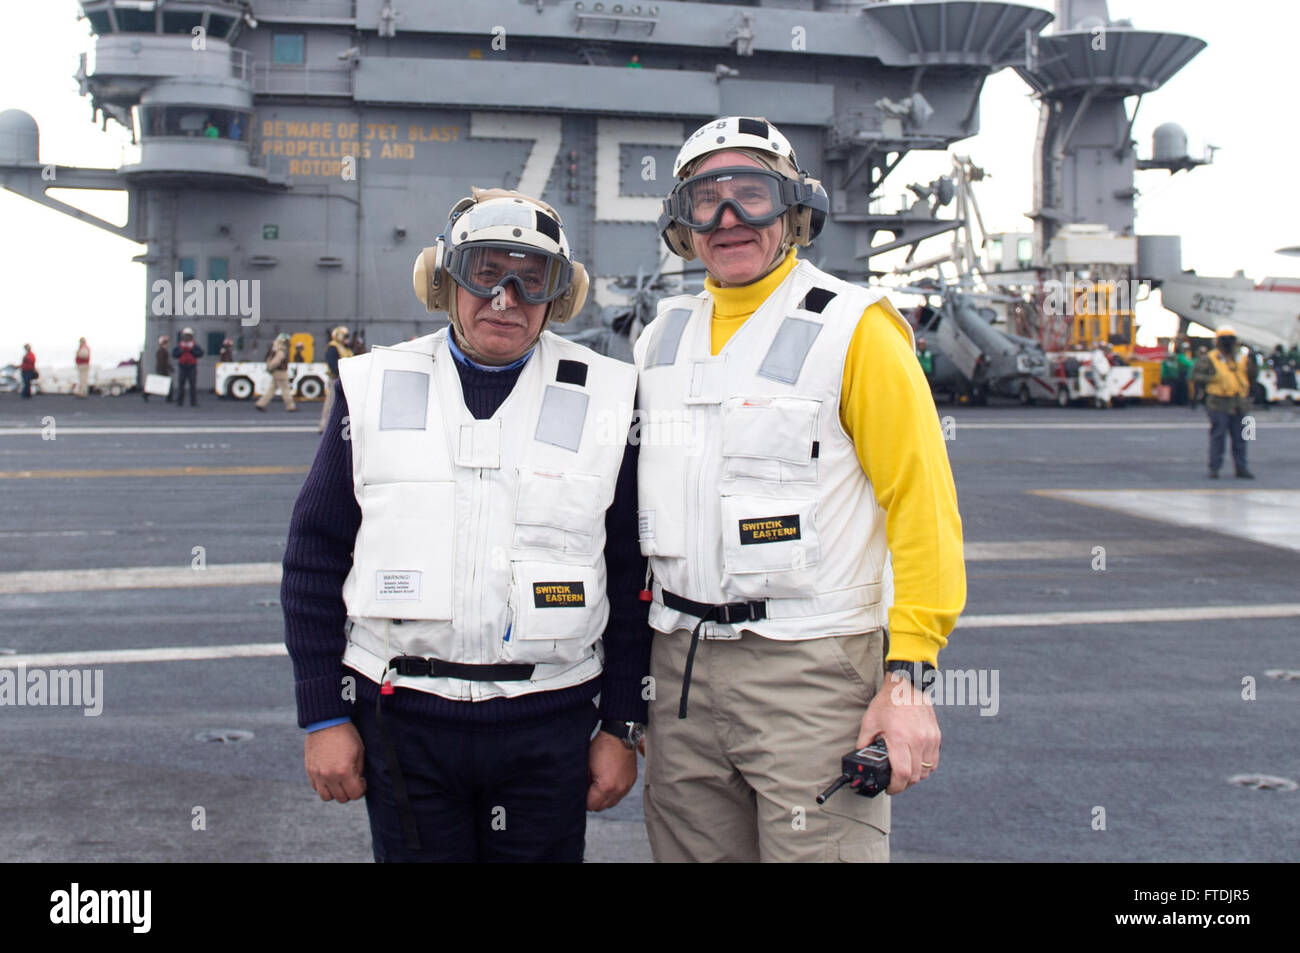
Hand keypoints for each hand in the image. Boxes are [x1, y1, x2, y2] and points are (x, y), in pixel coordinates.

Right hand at [304, 722, 366, 802]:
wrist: (326, 722)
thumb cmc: (346, 735)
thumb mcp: (359, 751)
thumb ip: (359, 770)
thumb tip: (358, 781)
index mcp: (344, 771)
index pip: (355, 795)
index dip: (361, 789)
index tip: (361, 781)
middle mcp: (329, 776)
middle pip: (341, 798)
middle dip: (349, 791)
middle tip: (352, 780)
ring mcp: (317, 775)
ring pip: (327, 797)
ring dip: (335, 792)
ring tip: (340, 780)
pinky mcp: (309, 771)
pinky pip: (317, 788)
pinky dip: (324, 786)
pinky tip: (330, 776)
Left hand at [587, 730, 637, 810]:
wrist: (619, 735)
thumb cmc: (600, 748)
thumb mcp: (586, 766)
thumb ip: (584, 783)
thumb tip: (582, 794)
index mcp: (606, 786)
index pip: (591, 806)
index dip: (584, 800)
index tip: (582, 791)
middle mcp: (618, 789)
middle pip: (602, 807)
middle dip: (594, 800)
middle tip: (589, 788)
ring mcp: (626, 786)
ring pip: (612, 803)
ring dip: (604, 798)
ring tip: (599, 784)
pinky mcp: (631, 781)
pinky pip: (620, 795)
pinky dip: (613, 791)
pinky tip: (609, 780)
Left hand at [857, 674, 940, 794]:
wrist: (907, 685)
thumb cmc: (887, 703)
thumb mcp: (869, 722)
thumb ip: (864, 743)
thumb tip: (860, 758)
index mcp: (900, 738)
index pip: (902, 774)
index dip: (895, 787)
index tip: (889, 788)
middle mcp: (918, 740)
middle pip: (914, 776)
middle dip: (903, 784)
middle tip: (894, 782)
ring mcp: (929, 739)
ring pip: (926, 771)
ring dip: (915, 776)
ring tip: (903, 773)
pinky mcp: (936, 736)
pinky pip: (934, 761)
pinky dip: (925, 767)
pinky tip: (915, 763)